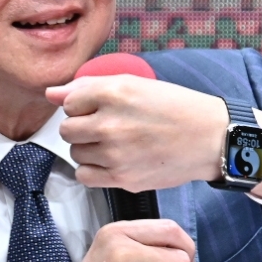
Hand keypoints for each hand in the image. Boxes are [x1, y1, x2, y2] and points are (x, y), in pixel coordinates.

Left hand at [46, 76, 261, 196]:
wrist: (209, 138)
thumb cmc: (175, 107)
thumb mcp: (134, 83)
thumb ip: (88, 86)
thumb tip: (51, 93)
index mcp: (114, 93)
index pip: (69, 102)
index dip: (83, 105)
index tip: (100, 108)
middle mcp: (110, 124)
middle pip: (67, 129)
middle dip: (81, 127)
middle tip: (105, 126)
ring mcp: (115, 154)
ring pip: (74, 153)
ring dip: (87, 149)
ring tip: (112, 143)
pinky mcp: (122, 178)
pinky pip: (85, 176)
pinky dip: (92, 170)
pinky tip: (110, 161)